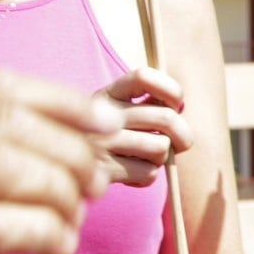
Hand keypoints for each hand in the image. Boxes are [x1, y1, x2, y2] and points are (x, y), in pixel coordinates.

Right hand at [0, 74, 112, 253]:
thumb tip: (51, 153)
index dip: (63, 101)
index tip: (108, 123)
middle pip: (8, 121)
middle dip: (72, 147)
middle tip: (99, 181)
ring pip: (2, 165)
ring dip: (59, 189)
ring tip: (76, 217)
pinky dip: (39, 230)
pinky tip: (58, 245)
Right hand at [95, 65, 190, 183]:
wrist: (70, 170)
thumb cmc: (111, 137)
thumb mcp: (123, 111)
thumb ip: (152, 104)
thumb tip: (179, 108)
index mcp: (108, 93)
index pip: (144, 77)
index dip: (171, 90)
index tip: (175, 105)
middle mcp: (100, 114)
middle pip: (166, 118)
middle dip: (183, 134)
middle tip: (181, 143)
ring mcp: (98, 143)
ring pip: (160, 147)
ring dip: (162, 157)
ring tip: (145, 158)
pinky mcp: (100, 171)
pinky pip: (148, 173)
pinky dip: (147, 176)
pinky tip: (131, 173)